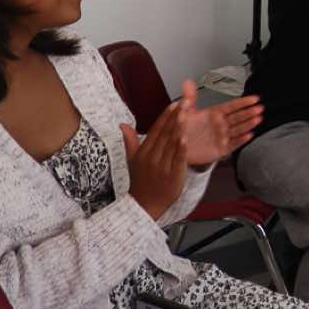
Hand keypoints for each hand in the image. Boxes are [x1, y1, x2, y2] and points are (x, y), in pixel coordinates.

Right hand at [122, 105, 187, 220]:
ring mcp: (162, 166)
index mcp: (144, 152)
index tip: (174, 103)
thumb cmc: (140, 181)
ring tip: (186, 114)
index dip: (166, 116)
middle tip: (186, 103)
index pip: (156, 130)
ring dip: (179, 128)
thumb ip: (130, 141)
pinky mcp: (172, 176)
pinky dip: (181, 149)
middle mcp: (152, 157)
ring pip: (171, 144)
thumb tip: (122, 125)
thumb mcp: (132, 160)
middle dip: (176, 117)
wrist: (144, 205)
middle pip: (165, 134)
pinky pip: (177, 160)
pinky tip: (185, 138)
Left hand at [171, 80, 262, 166]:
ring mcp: (223, 136)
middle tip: (260, 108)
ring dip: (249, 124)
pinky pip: (233, 144)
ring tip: (258, 119)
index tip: (255, 98)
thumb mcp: (184, 111)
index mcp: (215, 113)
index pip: (232, 106)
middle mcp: (221, 124)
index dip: (243, 102)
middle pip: (239, 117)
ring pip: (239, 129)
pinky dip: (241, 140)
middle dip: (250, 112)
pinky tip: (249, 135)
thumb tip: (187, 82)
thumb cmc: (182, 128)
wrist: (178, 147)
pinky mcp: (222, 149)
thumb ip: (188, 97)